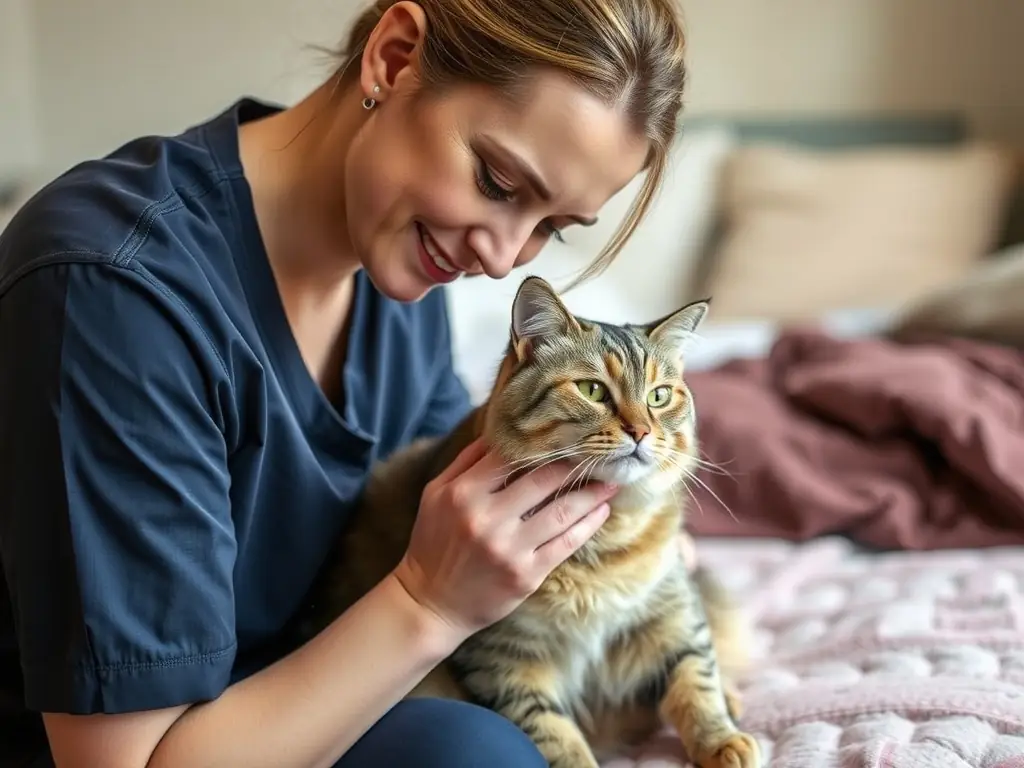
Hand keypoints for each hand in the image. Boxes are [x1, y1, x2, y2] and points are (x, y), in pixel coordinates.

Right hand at [392, 438, 615, 635]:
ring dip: (592, 493)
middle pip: (543, 479)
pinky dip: (588, 524)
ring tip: (610, 481)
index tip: (566, 434)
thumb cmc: (434, 542)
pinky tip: (601, 511)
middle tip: (599, 452)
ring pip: (562, 511)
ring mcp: (508, 549)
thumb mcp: (437, 495)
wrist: (430, 603)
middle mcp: (487, 518)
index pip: (510, 455)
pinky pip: (566, 543)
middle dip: (575, 463)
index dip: (541, 442)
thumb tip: (500, 431)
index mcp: (463, 493)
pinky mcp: (526, 575)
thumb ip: (466, 461)